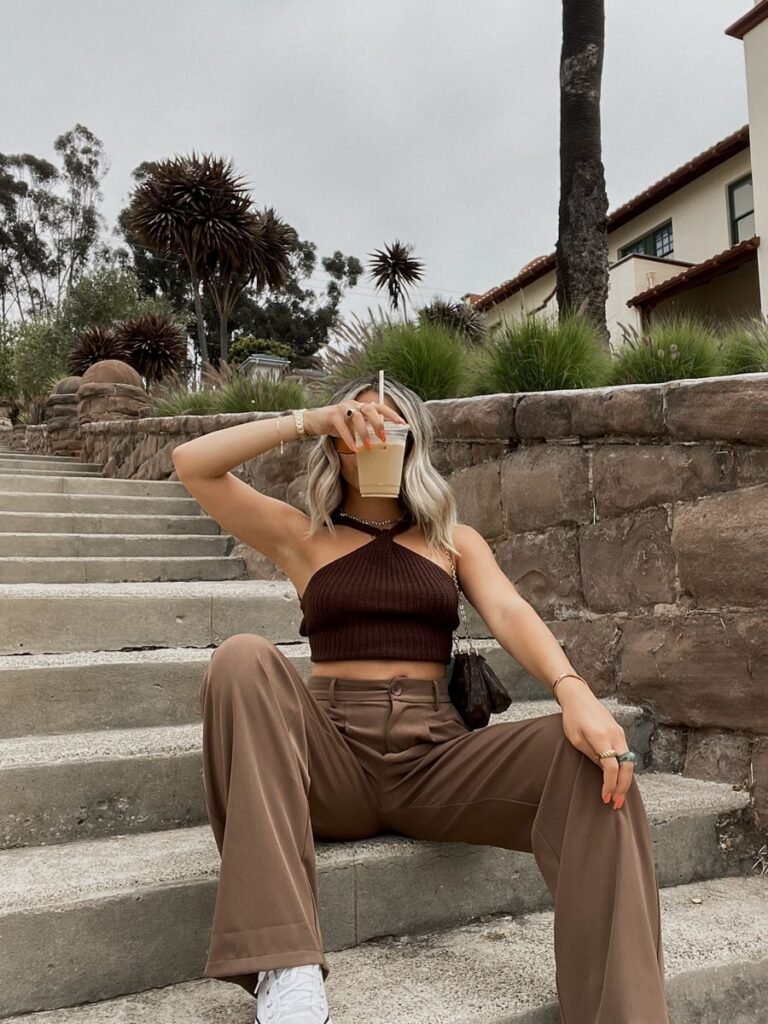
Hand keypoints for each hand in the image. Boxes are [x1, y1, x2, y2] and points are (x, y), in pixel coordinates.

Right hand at [304, 401, 406, 449]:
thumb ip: (364, 429)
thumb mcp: (352, 426)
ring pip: (357, 417)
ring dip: (364, 432)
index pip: (379, 406)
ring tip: (368, 446)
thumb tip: (380, 441)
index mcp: (360, 406)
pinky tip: (353, 449)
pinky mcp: (332, 416)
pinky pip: (342, 427)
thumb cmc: (336, 425)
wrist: (314, 421)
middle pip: (370, 408)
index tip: (403, 423)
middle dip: (379, 423)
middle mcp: (353, 405)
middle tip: (383, 438)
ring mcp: (342, 408)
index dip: (391, 414)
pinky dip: (349, 439)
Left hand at [558, 682, 634, 810]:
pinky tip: (619, 779)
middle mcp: (615, 735)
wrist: (579, 697)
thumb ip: (592, 755)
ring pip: (629, 762)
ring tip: (618, 796)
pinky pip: (626, 755)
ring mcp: (620, 733)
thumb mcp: (576, 739)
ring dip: (625, 780)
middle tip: (616, 803)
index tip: (605, 798)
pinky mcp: (620, 732)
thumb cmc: (573, 717)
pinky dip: (624, 769)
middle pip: (627, 767)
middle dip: (623, 787)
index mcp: (602, 737)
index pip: (612, 767)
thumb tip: (605, 771)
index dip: (610, 784)